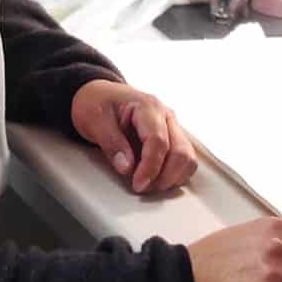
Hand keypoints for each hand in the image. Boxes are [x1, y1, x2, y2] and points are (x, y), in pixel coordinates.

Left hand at [71, 79, 196, 193]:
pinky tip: (155, 179)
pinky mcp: (172, 138)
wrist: (98, 93)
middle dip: (164, 176)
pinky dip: (174, 174)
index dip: (150, 167)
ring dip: (172, 177)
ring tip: (148, 185)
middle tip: (142, 188)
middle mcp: (165, 115)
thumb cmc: (95, 103)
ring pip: (187, 158)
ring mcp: (171, 127)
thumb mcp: (94, 119)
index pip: (158, 141)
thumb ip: (112, 143)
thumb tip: (127, 168)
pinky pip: (183, 160)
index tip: (138, 184)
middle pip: (180, 152)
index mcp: (148, 106)